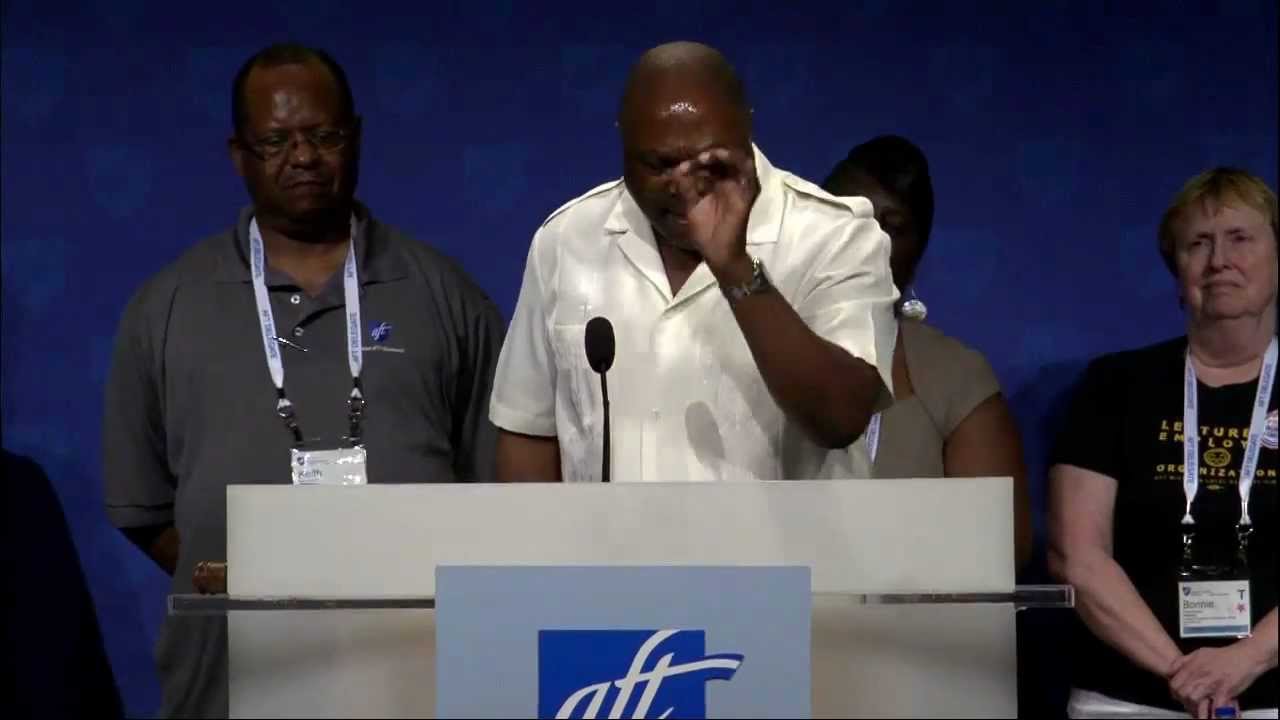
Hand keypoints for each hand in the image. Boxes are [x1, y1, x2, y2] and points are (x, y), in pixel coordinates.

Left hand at [669, 147, 759, 273]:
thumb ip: (685, 189)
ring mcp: (740, 187)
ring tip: (706, 157)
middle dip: (709, 155)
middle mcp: (729, 183)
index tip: (680, 168)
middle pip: (723, 160)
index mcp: (715, 185)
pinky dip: (738, 162)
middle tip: (695, 159)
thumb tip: (674, 172)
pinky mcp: (748, 194)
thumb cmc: (704, 231)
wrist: (717, 252)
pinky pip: (749, 173)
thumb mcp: (690, 207)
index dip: (694, 163)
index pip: (708, 166)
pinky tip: (724, 158)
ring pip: (738, 161)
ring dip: (723, 155)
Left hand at [1169, 644, 1263, 715]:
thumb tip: (1172, 670)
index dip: (1174, 691)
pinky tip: (1213, 712)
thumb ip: (1183, 661)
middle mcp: (1199, 674)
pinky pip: (1215, 705)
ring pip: (1193, 698)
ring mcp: (1211, 682)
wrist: (1245, 656)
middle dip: (1183, 699)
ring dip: (1195, 705)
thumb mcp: (1199, 653)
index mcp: (1191, 666)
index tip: (1178, 694)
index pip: (1174, 682)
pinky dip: (1213, 711)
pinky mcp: (1224, 690)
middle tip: (1188, 702)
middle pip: (1181, 692)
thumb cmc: (1223, 655)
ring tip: (1200, 707)